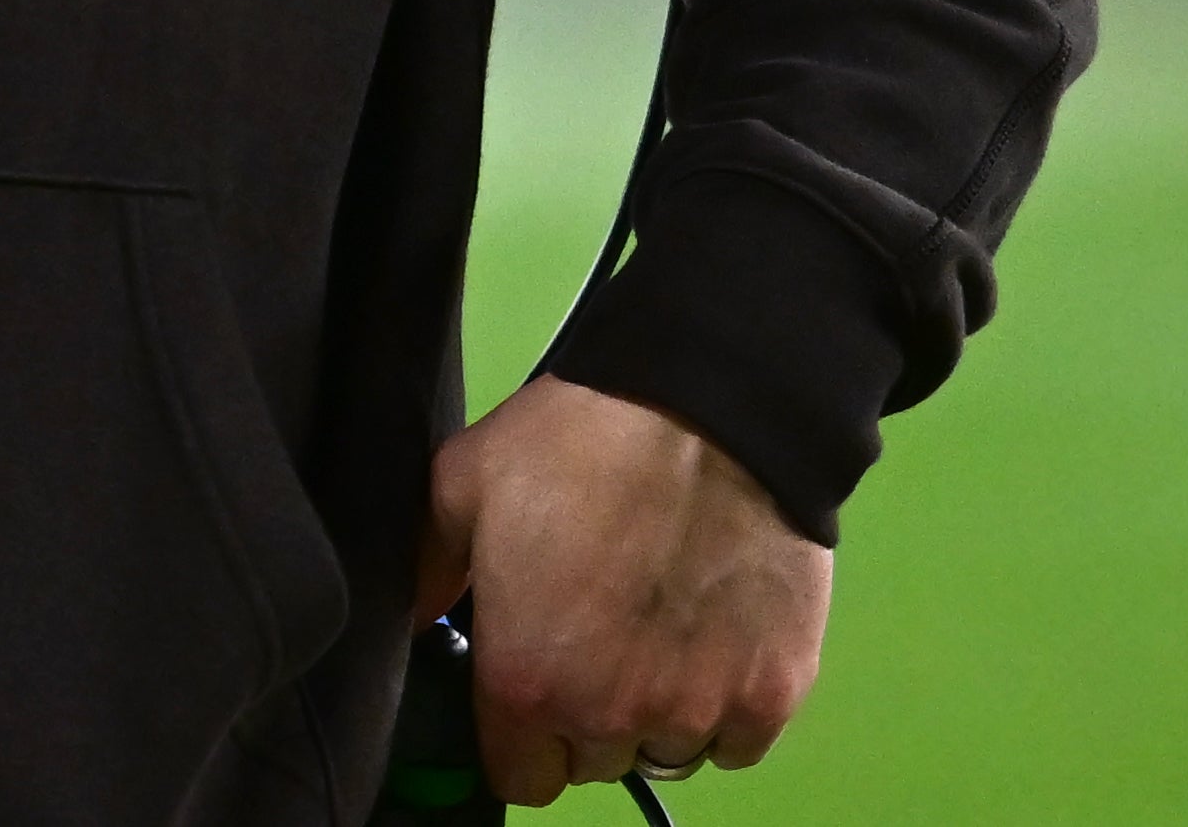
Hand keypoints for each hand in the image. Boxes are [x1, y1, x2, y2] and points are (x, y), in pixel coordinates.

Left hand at [418, 376, 828, 803]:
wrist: (707, 409)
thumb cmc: (578, 441)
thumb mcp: (463, 483)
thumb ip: (430, 568)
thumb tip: (415, 622)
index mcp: (527, 682)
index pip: (519, 778)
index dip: (520, 737)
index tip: (532, 690)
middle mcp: (611, 717)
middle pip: (594, 761)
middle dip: (588, 714)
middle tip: (599, 635)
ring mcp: (698, 711)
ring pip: (667, 751)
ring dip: (658, 711)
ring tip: (659, 630)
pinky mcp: (772, 694)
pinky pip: (739, 740)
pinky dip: (727, 705)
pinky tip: (714, 640)